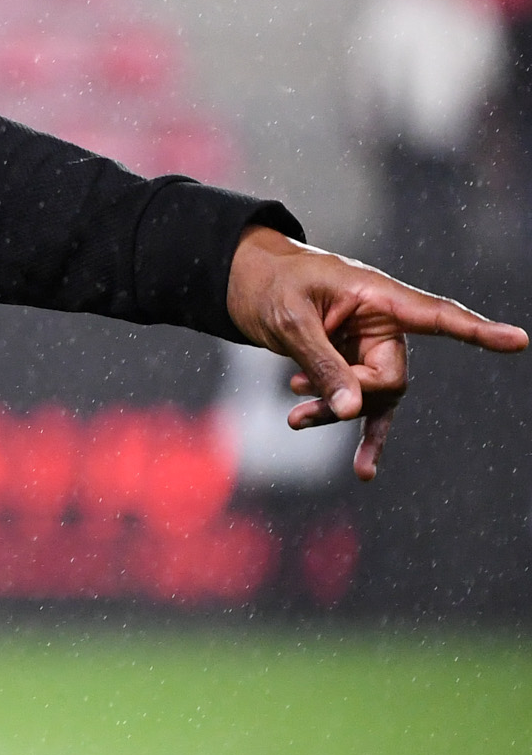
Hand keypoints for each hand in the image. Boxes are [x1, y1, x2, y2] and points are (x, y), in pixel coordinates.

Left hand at [224, 225, 526, 480]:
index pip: (438, 315)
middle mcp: (385, 324)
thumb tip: (354, 411)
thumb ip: (323, 361)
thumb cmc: (273, 286)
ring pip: (375, 399)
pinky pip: (369, 409)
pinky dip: (361, 434)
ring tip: (295, 418)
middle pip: (393, 377)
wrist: (249, 282)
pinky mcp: (355, 368)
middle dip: (354, 394)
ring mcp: (373, 349)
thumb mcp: (290, 321)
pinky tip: (364, 472)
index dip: (478, 330)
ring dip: (337, 414)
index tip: (519, 341)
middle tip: (300, 388)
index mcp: (379, 296)